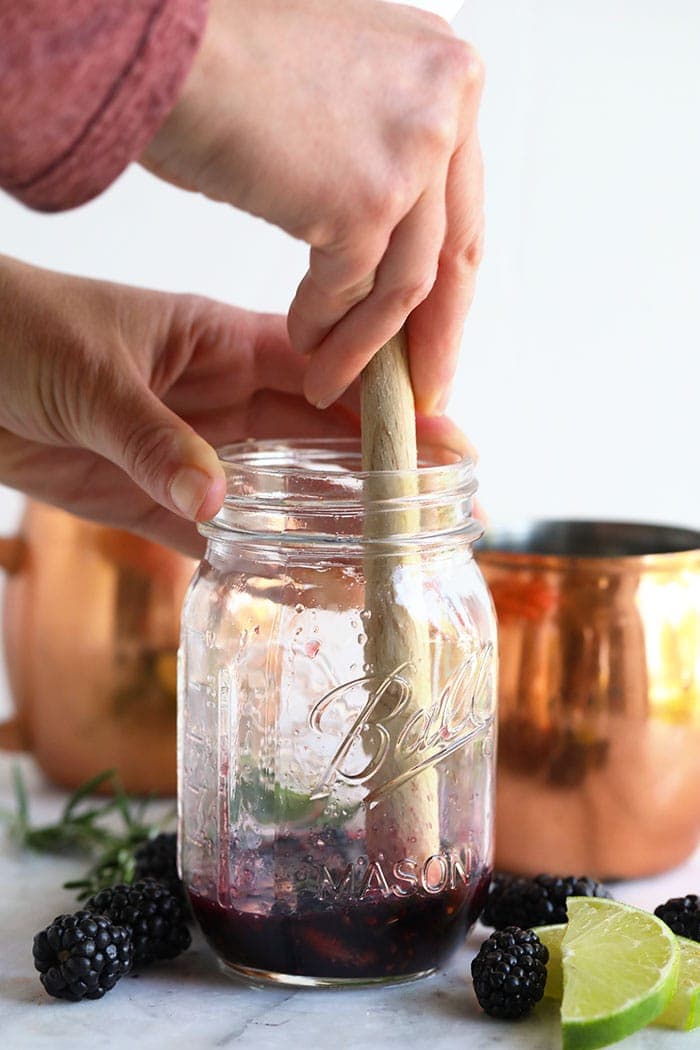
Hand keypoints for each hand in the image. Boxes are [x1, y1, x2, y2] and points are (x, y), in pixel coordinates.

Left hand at [0, 257, 470, 553]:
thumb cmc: (13, 333)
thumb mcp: (89, 376)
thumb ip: (152, 436)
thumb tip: (216, 499)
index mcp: (219, 341)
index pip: (325, 368)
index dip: (388, 398)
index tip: (443, 433)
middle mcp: (220, 398)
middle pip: (320, 436)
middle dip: (383, 467)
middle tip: (447, 508)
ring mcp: (192, 450)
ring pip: (283, 490)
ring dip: (335, 520)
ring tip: (392, 558)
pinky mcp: (153, 498)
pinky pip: (222, 534)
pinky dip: (263, 558)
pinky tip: (310, 582)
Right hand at [142, 0, 483, 413]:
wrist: (158, 40)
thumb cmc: (221, 59)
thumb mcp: (339, 94)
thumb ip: (383, 151)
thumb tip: (389, 233)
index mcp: (443, 73)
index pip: (458, 206)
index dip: (446, 284)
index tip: (433, 339)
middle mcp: (445, 103)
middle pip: (451, 251)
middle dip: (430, 338)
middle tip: (416, 394)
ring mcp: (412, 150)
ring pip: (404, 285)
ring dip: (362, 347)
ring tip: (329, 380)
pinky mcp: (366, 196)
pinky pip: (351, 292)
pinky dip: (325, 328)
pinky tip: (301, 343)